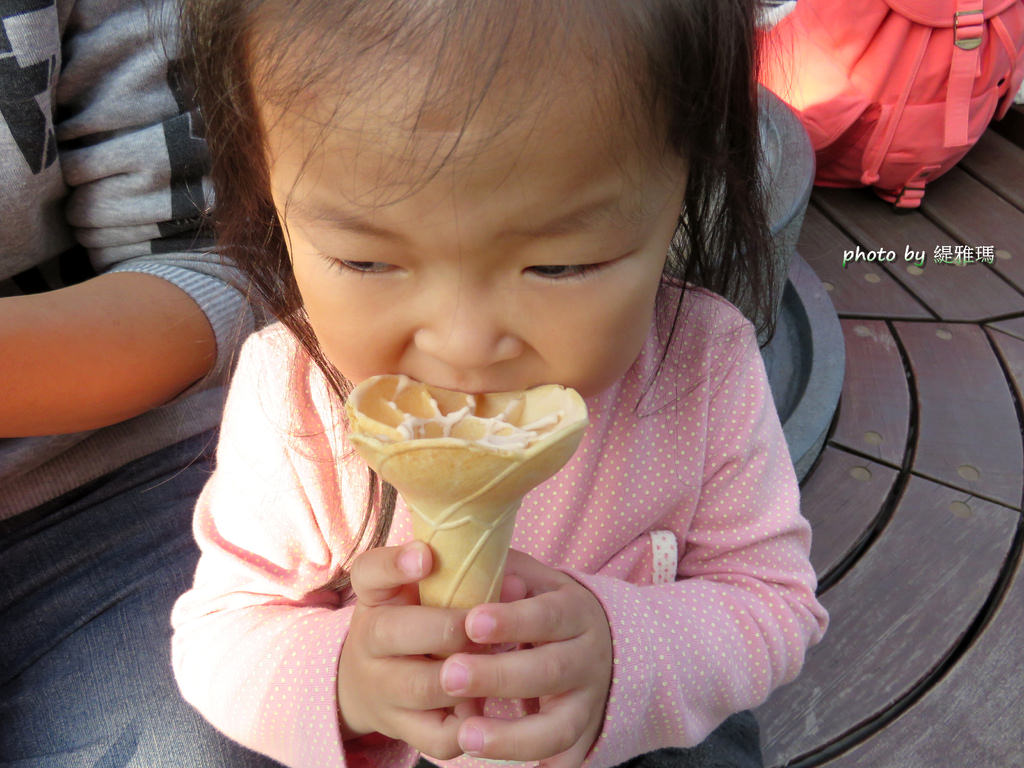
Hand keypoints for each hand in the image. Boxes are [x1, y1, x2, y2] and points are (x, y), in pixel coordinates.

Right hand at [337, 541, 476, 759]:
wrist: (371, 678)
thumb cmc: (414, 618)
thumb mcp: (419, 589)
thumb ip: (459, 576)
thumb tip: (515, 581)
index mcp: (375, 597)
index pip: (370, 571)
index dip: (396, 563)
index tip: (426, 556)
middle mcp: (368, 640)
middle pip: (392, 632)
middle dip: (446, 628)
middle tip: (481, 624)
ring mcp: (382, 689)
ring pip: (420, 687)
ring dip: (463, 676)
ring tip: (492, 663)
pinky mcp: (402, 729)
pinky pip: (437, 737)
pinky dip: (467, 724)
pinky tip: (483, 705)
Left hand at [438, 550, 612, 767]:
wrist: (604, 643)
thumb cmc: (547, 606)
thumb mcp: (536, 579)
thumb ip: (506, 572)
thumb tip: (471, 564)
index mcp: (576, 612)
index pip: (546, 616)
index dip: (512, 621)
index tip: (471, 623)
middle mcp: (588, 658)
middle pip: (549, 671)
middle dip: (498, 676)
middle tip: (449, 675)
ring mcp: (586, 702)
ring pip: (558, 727)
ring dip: (512, 737)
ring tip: (466, 735)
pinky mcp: (580, 736)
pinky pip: (565, 759)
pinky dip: (544, 767)